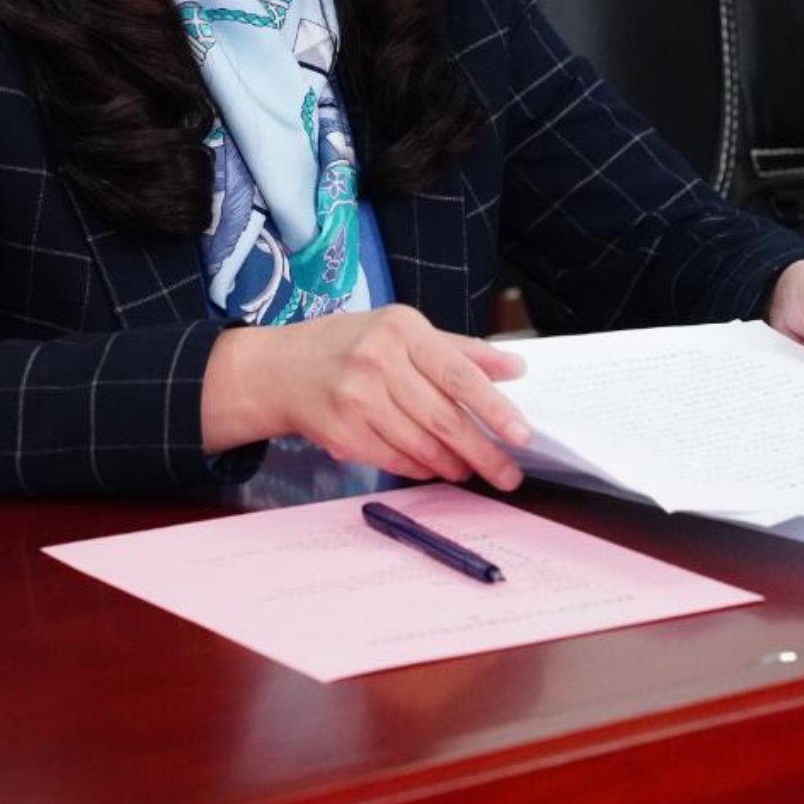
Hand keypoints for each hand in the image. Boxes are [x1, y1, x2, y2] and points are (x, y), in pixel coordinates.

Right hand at [203, 304, 530, 490]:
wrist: (281, 369)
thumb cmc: (352, 345)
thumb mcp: (404, 330)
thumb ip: (460, 350)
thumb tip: (515, 368)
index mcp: (402, 329)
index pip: (459, 374)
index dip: (494, 408)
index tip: (522, 434)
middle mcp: (378, 362)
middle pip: (443, 417)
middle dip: (483, 452)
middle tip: (509, 474)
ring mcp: (356, 400)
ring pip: (421, 444)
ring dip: (453, 464)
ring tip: (472, 469)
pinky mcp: (342, 433)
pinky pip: (395, 459)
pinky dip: (421, 468)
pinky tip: (435, 467)